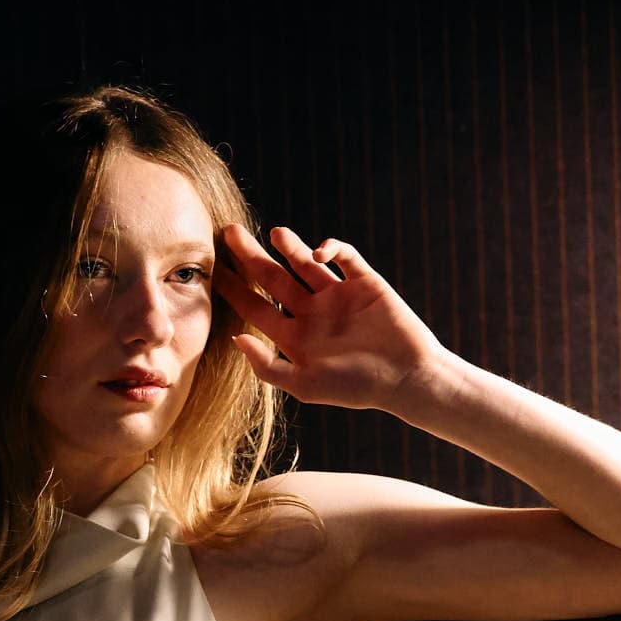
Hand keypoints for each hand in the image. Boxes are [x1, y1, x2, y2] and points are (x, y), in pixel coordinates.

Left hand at [215, 222, 442, 412]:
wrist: (407, 378)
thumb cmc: (356, 388)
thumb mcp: (305, 385)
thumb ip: (267, 366)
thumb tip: (236, 338)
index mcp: (295, 337)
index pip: (255, 308)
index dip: (234, 289)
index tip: (213, 271)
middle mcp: (312, 312)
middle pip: (272, 278)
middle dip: (250, 256)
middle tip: (228, 232)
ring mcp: (337, 295)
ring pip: (305, 263)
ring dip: (290, 246)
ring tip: (276, 234)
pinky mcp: (364, 282)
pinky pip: (345, 257)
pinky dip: (332, 248)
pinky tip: (321, 252)